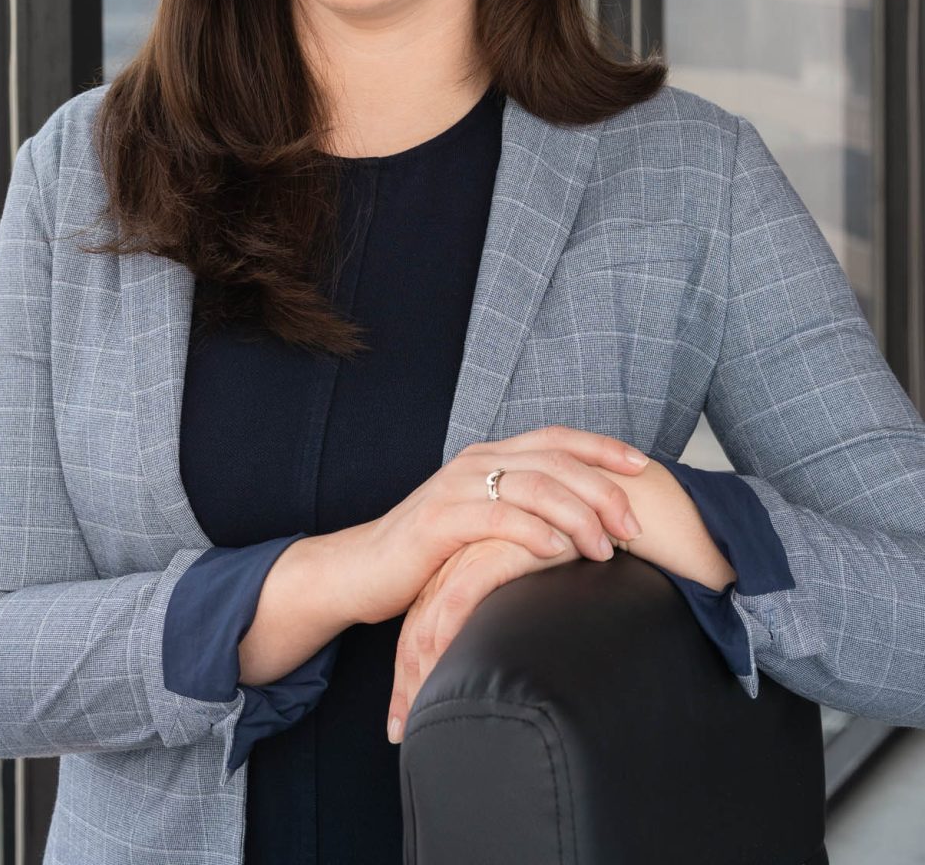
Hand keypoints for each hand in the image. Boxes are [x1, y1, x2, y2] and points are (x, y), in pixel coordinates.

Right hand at [341, 424, 648, 628]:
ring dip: (578, 517)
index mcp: (490, 455)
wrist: (363, 569)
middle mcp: (476, 460)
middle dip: (603, 490)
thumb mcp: (483, 522)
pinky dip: (534, 533)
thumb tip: (585, 526)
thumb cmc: (432, 553)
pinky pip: (497, 518)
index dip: (602, 447)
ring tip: (604, 550)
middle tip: (634, 528)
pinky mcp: (440, 521)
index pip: (557, 438)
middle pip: (556, 460)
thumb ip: (523, 511)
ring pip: (534, 486)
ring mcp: (456, 487)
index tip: (644, 466)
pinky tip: (557, 553)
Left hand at [385, 533, 585, 742]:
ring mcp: (468, 556)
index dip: (408, 672)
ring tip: (417, 721)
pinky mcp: (489, 554)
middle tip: (400, 732)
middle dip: (405, 684)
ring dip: (421, 677)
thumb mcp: (529, 589)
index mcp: (458, 567)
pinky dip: (447, 644)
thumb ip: (506, 611)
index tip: (400, 722)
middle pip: (414, 629)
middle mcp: (455, 562)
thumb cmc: (573, 556)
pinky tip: (446, 679)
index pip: (420, 626)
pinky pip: (457, 604)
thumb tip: (501, 662)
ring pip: (428, 623)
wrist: (598, 514)